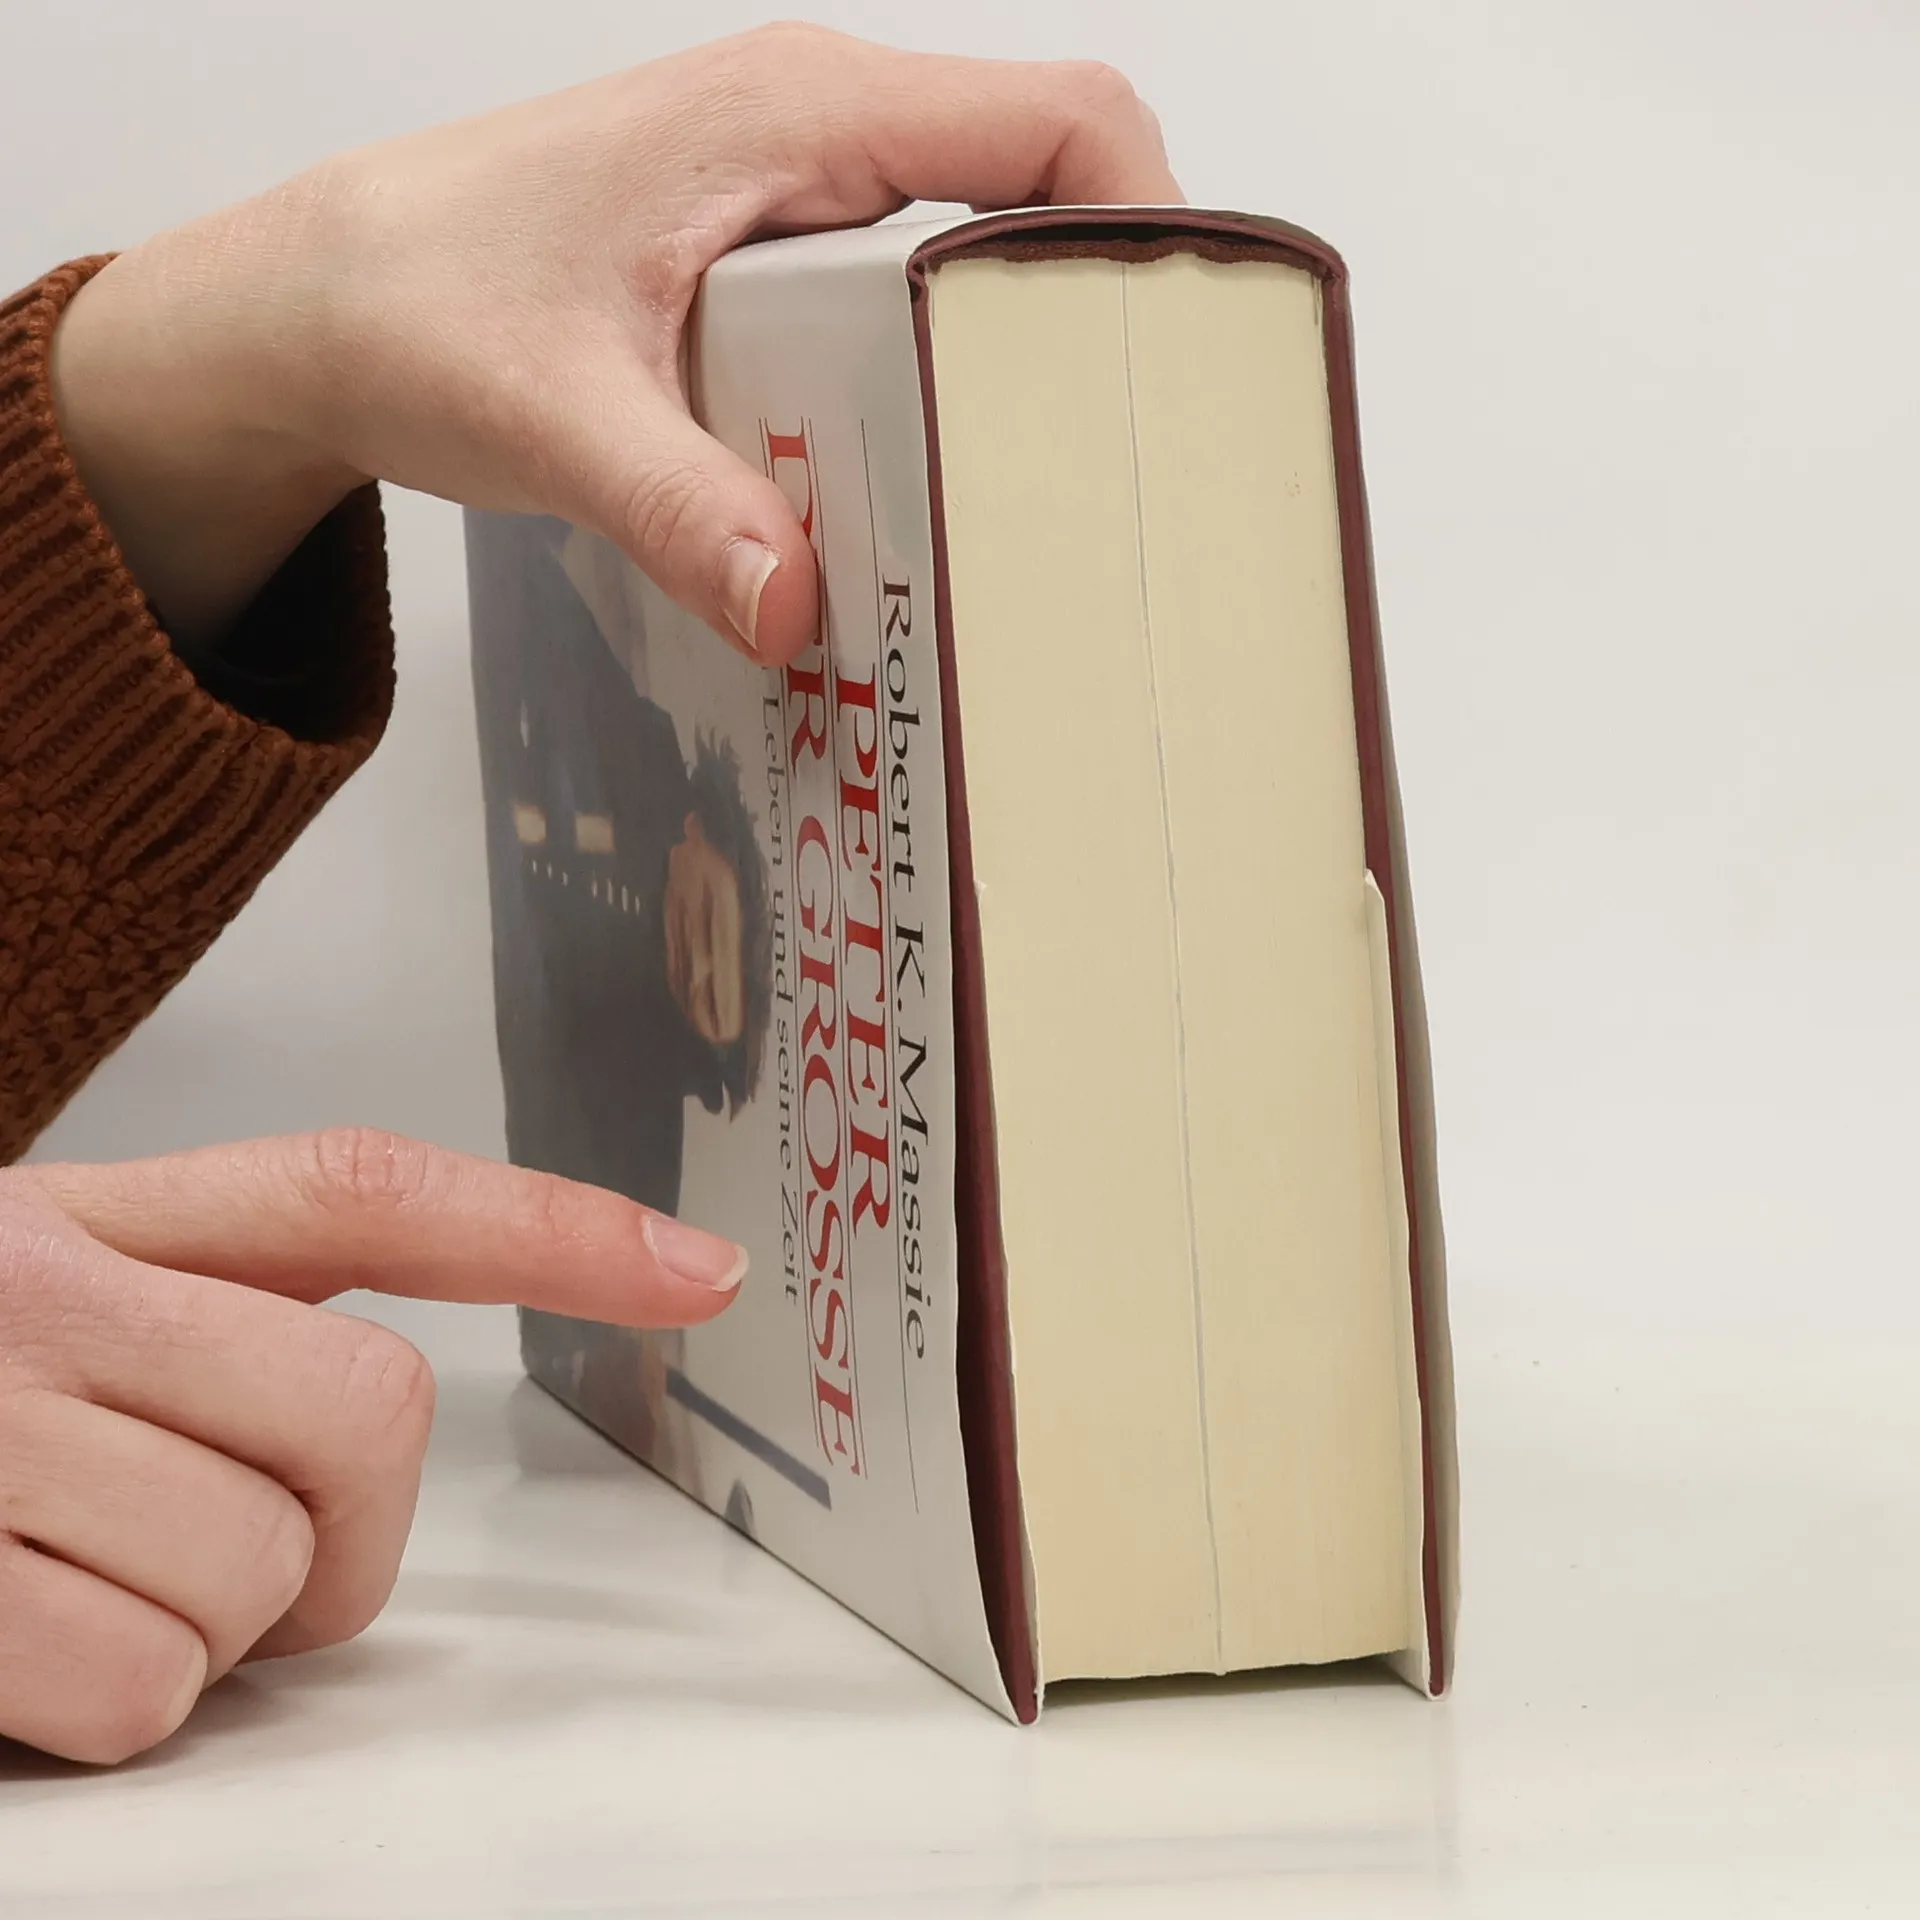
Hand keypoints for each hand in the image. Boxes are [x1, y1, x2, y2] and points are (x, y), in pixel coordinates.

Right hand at [0, 1129, 743, 1765]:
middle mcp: (36, 1295)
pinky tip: (15, 1647)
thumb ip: (222, 1315)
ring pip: (263, 1575)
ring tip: (78, 1577)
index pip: (367, 1187)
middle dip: (339, 1529)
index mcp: (95, 1216)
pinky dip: (111, 1707)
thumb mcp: (51, 1298)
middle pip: (367, 1415)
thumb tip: (397, 1407)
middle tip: (233, 1537)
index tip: (698, 1268)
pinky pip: (145, 1689)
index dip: (553, 1221)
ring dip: (208, 1626)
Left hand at [47, 25, 1179, 658]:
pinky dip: (950, 377)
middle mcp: (822, 131)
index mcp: (797, 115)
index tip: (1182, 366)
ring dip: (1026, 360)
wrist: (326, 300)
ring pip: (988, 244)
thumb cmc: (418, 301)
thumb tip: (799, 609)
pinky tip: (931, 483)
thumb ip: (680, 509)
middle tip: (1122, 467)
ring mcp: (805, 190)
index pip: (1055, 124)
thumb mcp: (550, 417)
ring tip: (1045, 497)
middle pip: (1049, 188)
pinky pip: (919, 291)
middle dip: (1107, 316)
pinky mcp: (781, 255)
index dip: (1154, 225)